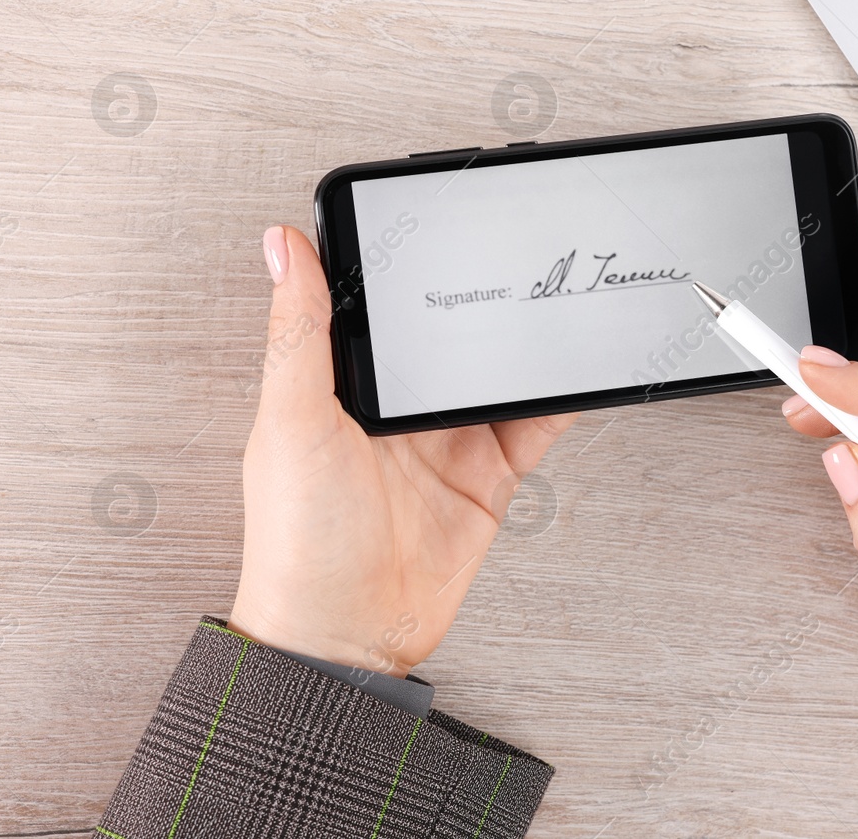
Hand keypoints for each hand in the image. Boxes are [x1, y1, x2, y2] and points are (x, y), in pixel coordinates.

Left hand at [229, 226, 576, 676]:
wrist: (349, 636)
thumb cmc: (298, 542)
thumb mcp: (291, 421)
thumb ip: (299, 333)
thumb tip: (282, 246)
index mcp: (341, 382)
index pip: (378, 304)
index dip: (403, 265)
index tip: (431, 221)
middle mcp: (396, 406)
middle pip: (450, 334)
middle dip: (479, 298)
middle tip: (513, 253)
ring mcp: (447, 440)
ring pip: (498, 370)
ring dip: (523, 343)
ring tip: (554, 299)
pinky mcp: (489, 475)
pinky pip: (535, 424)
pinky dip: (559, 398)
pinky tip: (575, 370)